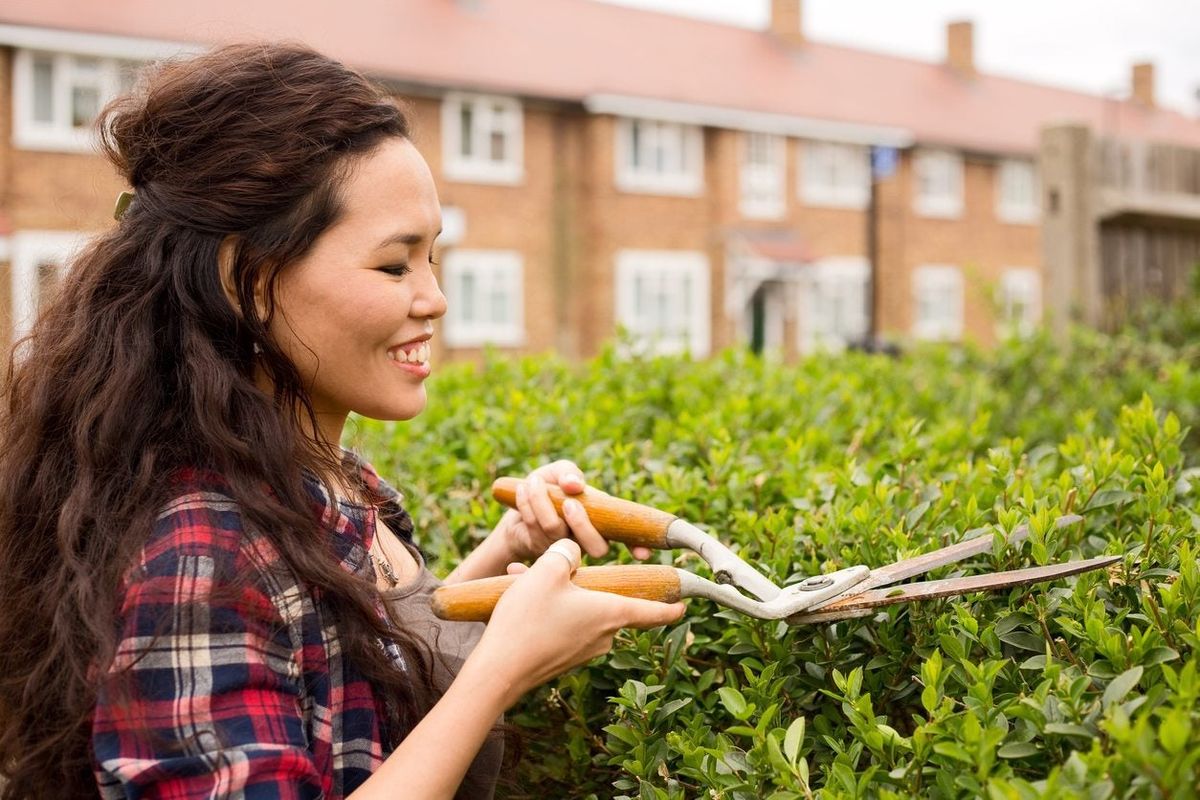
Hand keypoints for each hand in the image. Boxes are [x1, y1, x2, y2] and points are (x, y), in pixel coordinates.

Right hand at [467, 540, 684, 706]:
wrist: (498, 671)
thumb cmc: (528, 620)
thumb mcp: (547, 572)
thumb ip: (566, 553)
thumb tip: (572, 552)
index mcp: (611, 614)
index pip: (653, 611)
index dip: (671, 606)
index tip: (684, 605)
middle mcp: (604, 636)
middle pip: (609, 603)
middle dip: (585, 581)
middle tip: (556, 565)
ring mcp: (583, 651)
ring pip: (581, 611)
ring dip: (559, 593)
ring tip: (525, 578)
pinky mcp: (562, 659)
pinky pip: (564, 625)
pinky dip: (548, 610)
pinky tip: (519, 598)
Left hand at [499, 460, 651, 560]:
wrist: (517, 499)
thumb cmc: (549, 485)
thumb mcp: (560, 472)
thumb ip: (569, 472)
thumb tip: (575, 485)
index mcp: (602, 519)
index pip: (626, 537)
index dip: (636, 547)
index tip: (643, 554)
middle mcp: (586, 539)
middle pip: (597, 548)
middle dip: (583, 525)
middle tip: (569, 503)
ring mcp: (564, 548)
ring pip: (558, 534)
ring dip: (543, 504)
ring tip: (534, 482)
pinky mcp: (539, 550)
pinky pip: (535, 530)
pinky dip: (527, 505)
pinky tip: (522, 490)